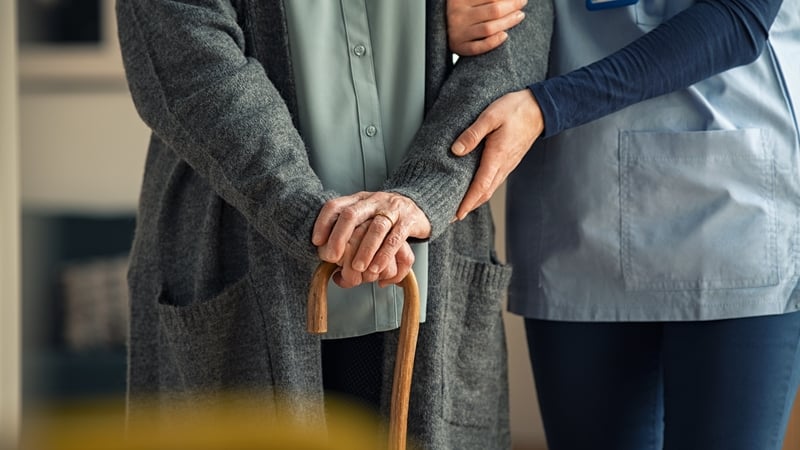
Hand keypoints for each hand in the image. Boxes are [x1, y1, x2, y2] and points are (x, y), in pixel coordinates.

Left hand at [312, 192, 430, 283]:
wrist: (419, 205)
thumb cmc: (386, 217)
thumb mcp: (365, 218)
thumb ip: (349, 236)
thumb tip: (333, 268)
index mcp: (358, 200)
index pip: (335, 206)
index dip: (323, 223)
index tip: (316, 241)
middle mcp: (373, 201)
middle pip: (352, 215)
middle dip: (339, 237)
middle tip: (332, 258)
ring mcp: (392, 209)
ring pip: (376, 228)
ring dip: (365, 250)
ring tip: (358, 268)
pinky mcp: (408, 221)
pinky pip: (396, 238)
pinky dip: (385, 255)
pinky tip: (377, 268)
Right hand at [447, 0, 526, 55]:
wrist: (441, 26)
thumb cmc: (461, 9)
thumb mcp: (468, 0)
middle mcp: (458, 15)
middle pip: (493, 11)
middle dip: (512, 6)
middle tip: (522, 3)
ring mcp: (458, 32)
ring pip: (489, 29)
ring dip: (508, 22)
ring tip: (519, 16)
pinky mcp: (459, 47)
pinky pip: (479, 47)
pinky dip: (493, 42)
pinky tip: (505, 36)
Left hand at [451, 88, 542, 218]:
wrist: (540, 108)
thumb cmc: (516, 110)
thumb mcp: (490, 116)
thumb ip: (473, 134)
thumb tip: (456, 150)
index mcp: (497, 157)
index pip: (480, 187)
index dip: (467, 203)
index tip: (456, 215)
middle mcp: (503, 166)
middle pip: (484, 194)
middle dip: (468, 207)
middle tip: (451, 216)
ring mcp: (507, 165)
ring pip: (490, 189)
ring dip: (475, 200)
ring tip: (460, 207)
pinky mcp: (508, 162)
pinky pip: (494, 181)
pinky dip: (482, 190)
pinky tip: (475, 189)